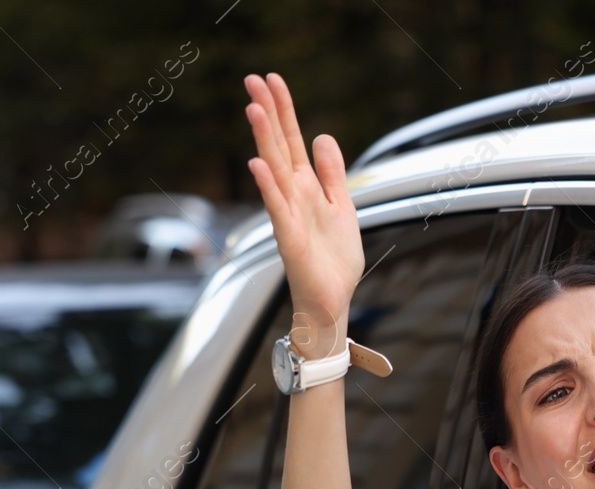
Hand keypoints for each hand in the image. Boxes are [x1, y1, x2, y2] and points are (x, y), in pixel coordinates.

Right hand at [244, 72, 362, 355]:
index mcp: (307, 187)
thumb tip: (323, 136)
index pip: (292, 140)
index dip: (284, 110)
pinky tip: (257, 165)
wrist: (332, 302)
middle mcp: (294, 196)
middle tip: (251, 79)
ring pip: (274, 170)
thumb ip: (332, 173)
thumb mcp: (342, 207)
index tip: (272, 79)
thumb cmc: (333, 260)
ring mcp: (289, 216)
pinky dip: (267, 187)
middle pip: (278, 147)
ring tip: (253, 108)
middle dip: (267, 113)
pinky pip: (276, 209)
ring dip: (263, 140)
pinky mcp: (289, 239)